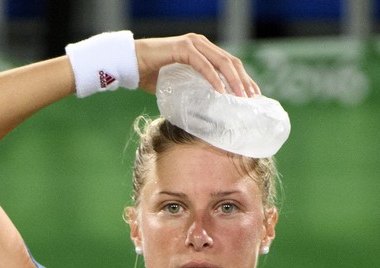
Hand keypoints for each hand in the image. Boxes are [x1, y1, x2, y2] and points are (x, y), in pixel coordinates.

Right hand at [134, 33, 258, 97]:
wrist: (130, 64)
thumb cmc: (149, 74)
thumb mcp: (177, 82)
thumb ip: (191, 88)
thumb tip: (203, 108)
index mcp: (202, 49)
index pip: (229, 63)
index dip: (242, 78)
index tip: (252, 94)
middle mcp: (200, 43)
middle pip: (230, 61)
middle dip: (244, 80)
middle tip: (252, 98)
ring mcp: (193, 44)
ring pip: (221, 62)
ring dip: (233, 80)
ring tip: (241, 96)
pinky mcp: (183, 48)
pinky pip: (204, 65)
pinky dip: (214, 78)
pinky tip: (221, 91)